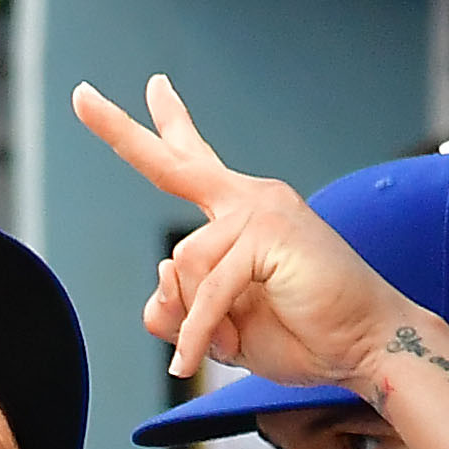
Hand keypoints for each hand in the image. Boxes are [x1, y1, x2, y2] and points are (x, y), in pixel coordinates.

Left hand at [72, 77, 414, 391]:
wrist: (368, 346)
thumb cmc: (306, 335)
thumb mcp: (221, 329)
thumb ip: (179, 309)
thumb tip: (161, 279)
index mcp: (242, 213)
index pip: (196, 163)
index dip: (171, 126)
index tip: (156, 88)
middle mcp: (251, 199)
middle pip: (173, 164)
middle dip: (119, 131)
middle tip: (80, 96)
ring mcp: (261, 210)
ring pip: (183, 265)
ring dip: (191, 319)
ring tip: (216, 346)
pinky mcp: (269, 233)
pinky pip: (207, 288)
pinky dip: (198, 331)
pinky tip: (191, 360)